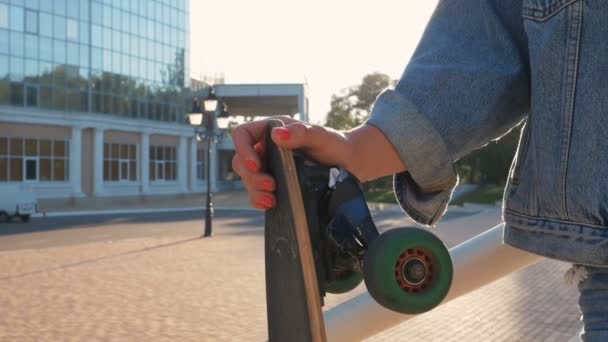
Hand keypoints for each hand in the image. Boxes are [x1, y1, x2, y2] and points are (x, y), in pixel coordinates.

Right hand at [231, 117, 406, 209]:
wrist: (348, 164)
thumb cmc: (335, 144)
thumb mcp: (320, 136)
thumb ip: (301, 133)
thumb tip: (277, 135)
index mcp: (271, 131)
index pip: (242, 135)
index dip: (243, 150)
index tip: (256, 165)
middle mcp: (266, 148)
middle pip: (241, 162)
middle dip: (252, 177)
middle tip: (270, 186)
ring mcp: (269, 167)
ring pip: (248, 179)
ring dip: (255, 191)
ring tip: (272, 200)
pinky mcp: (275, 184)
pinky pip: (257, 193)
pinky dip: (259, 200)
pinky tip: (271, 204)